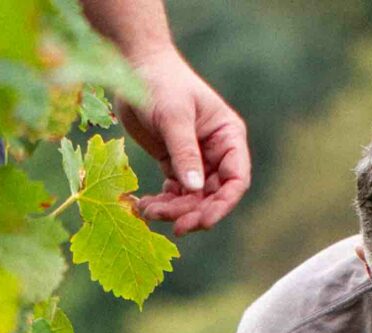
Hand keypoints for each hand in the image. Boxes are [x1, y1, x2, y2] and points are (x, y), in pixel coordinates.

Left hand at [117, 50, 251, 233]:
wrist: (136, 67)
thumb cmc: (161, 83)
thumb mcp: (174, 117)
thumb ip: (185, 152)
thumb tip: (195, 189)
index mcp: (227, 138)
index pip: (236, 180)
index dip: (224, 204)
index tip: (205, 221)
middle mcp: (216, 152)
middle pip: (214, 196)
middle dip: (194, 212)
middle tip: (174, 225)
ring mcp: (196, 160)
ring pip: (192, 199)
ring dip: (174, 210)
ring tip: (150, 212)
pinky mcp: (174, 163)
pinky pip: (173, 192)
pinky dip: (162, 202)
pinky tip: (145, 206)